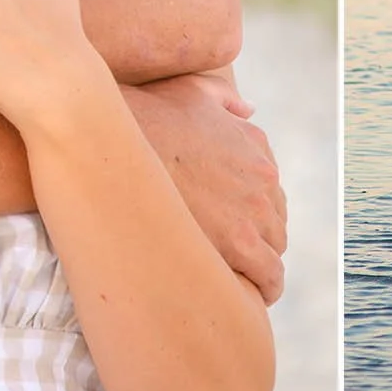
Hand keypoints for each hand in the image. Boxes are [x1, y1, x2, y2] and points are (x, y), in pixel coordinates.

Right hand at [125, 73, 286, 303]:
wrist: (117, 143)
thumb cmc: (148, 116)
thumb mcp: (194, 92)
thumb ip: (226, 101)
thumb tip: (248, 110)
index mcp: (256, 150)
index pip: (270, 197)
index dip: (253, 218)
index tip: (236, 233)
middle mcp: (263, 180)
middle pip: (274, 226)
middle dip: (257, 243)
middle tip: (231, 263)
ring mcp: (253, 212)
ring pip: (274, 252)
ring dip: (259, 268)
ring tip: (236, 285)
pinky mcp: (239, 243)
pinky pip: (269, 277)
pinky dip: (265, 288)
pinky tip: (249, 298)